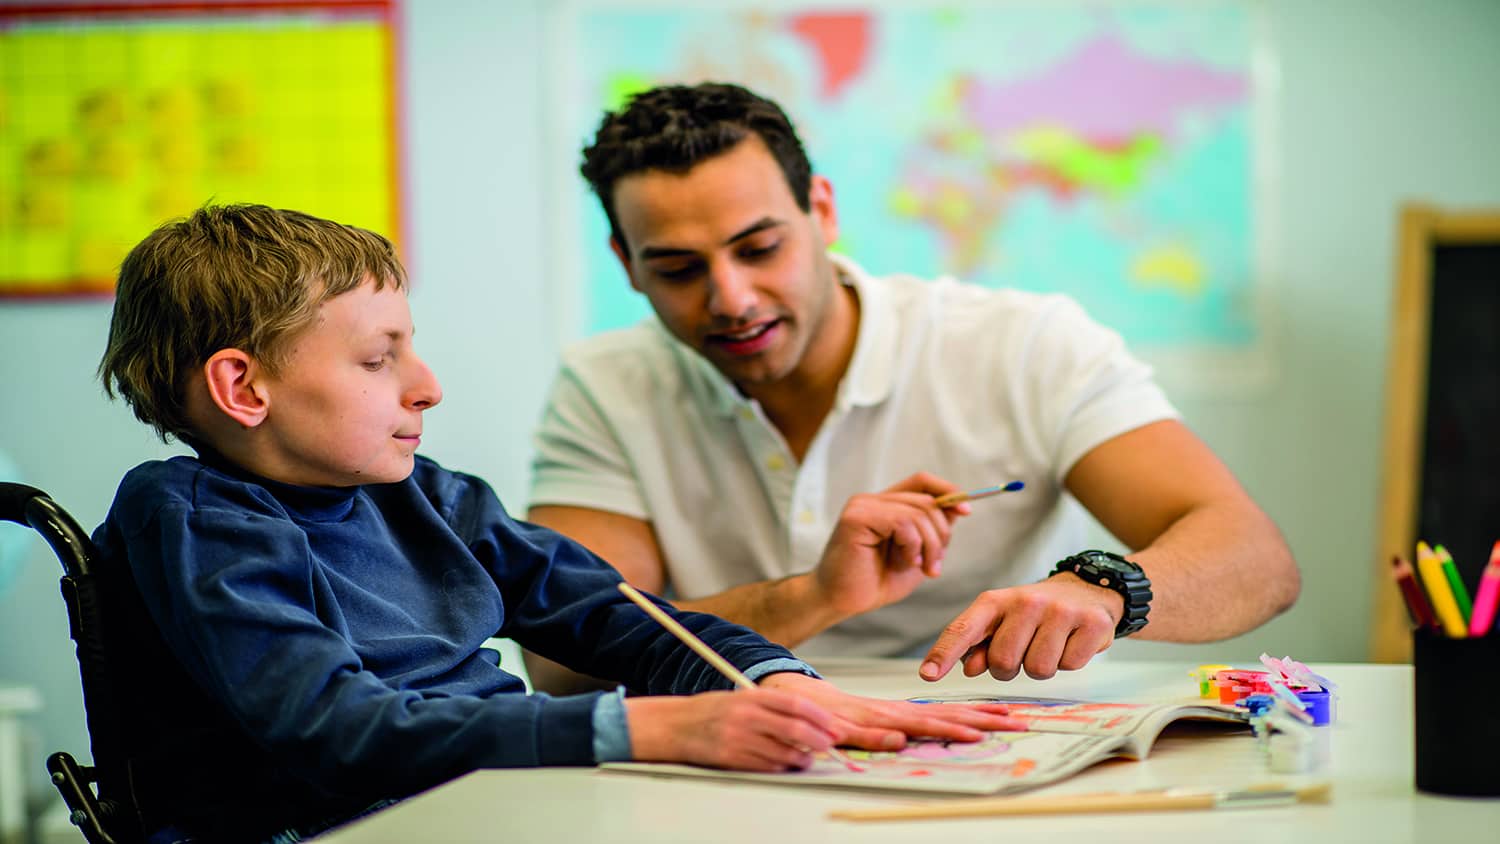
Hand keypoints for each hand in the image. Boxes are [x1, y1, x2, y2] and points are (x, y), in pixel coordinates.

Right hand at [624, 688, 839, 771]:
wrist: (675, 726)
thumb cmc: (711, 711)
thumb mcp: (740, 697)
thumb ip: (770, 706)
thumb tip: (808, 720)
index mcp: (750, 696)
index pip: (794, 703)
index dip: (819, 715)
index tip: (831, 725)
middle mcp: (746, 715)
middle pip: (794, 729)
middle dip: (818, 739)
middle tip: (828, 744)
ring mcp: (738, 737)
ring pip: (783, 752)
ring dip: (802, 758)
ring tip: (807, 759)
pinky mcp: (731, 758)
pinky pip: (766, 766)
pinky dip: (782, 767)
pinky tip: (786, 765)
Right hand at [757, 672, 1023, 750]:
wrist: (777, 699)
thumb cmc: (822, 713)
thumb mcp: (862, 723)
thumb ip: (886, 731)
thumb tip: (913, 742)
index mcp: (894, 712)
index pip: (943, 712)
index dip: (976, 713)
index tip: (1009, 715)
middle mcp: (885, 713)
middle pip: (939, 715)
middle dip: (979, 719)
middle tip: (1016, 721)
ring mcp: (865, 719)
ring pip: (911, 723)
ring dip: (944, 728)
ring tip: (978, 733)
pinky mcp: (840, 727)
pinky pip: (865, 734)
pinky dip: (883, 736)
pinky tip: (901, 741)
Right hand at [811, 473, 971, 618]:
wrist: (841, 602)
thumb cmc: (874, 581)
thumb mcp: (916, 555)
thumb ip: (932, 531)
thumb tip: (958, 507)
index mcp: (885, 505)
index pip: (922, 481)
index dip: (948, 491)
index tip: (966, 510)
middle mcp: (872, 500)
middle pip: (926, 500)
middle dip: (940, 534)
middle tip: (934, 565)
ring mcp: (863, 506)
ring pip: (918, 512)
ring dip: (929, 545)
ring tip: (920, 567)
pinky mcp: (856, 518)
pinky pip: (902, 522)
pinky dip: (912, 546)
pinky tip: (904, 562)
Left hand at [919, 573, 1122, 681]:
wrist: (1088, 591)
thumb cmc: (1035, 614)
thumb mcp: (1003, 622)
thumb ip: (980, 645)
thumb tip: (968, 668)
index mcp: (996, 601)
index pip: (964, 629)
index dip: (944, 653)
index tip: (928, 675)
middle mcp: (1027, 602)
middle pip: (1003, 661)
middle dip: (1010, 668)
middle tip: (1024, 651)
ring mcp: (1060, 612)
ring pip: (1038, 669)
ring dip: (1041, 667)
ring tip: (1049, 645)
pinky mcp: (1091, 624)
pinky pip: (1069, 666)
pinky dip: (1069, 662)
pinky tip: (1071, 643)